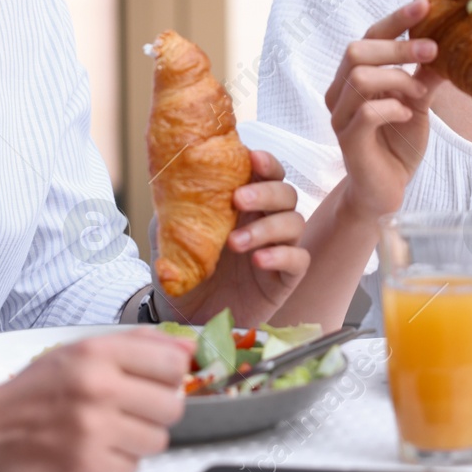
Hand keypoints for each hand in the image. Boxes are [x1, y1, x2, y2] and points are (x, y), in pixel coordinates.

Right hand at [0, 328, 191, 471]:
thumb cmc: (25, 395)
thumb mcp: (76, 352)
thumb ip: (135, 345)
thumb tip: (186, 347)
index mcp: (95, 354)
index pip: (172, 362)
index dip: (170, 375)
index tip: (159, 381)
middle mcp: (96, 389)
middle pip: (172, 405)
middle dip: (155, 411)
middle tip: (130, 411)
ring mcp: (92, 431)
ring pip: (156, 441)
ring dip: (137, 440)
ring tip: (108, 432)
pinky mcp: (85, 470)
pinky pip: (131, 470)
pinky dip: (116, 465)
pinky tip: (92, 452)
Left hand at [158, 150, 309, 326]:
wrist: (185, 312)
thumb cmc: (186, 267)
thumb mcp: (173, 232)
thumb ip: (178, 207)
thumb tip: (173, 180)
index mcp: (244, 203)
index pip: (267, 173)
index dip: (266, 163)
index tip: (253, 158)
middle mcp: (265, 220)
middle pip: (286, 193)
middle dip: (266, 192)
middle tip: (238, 200)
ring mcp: (278, 248)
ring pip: (295, 222)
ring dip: (267, 227)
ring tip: (235, 243)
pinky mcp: (284, 278)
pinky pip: (299, 260)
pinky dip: (282, 255)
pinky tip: (259, 260)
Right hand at [323, 0, 444, 221]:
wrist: (387, 192)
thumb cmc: (398, 144)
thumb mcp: (417, 102)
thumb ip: (424, 74)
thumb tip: (448, 43)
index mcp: (354, 78)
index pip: (369, 37)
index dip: (396, 20)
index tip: (425, 4)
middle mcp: (340, 93)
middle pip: (356, 50)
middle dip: (398, 47)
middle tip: (433, 50)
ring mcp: (341, 117)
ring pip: (360, 77)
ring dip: (398, 79)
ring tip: (419, 93)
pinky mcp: (349, 141)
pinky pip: (367, 112)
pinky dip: (393, 106)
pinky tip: (407, 114)